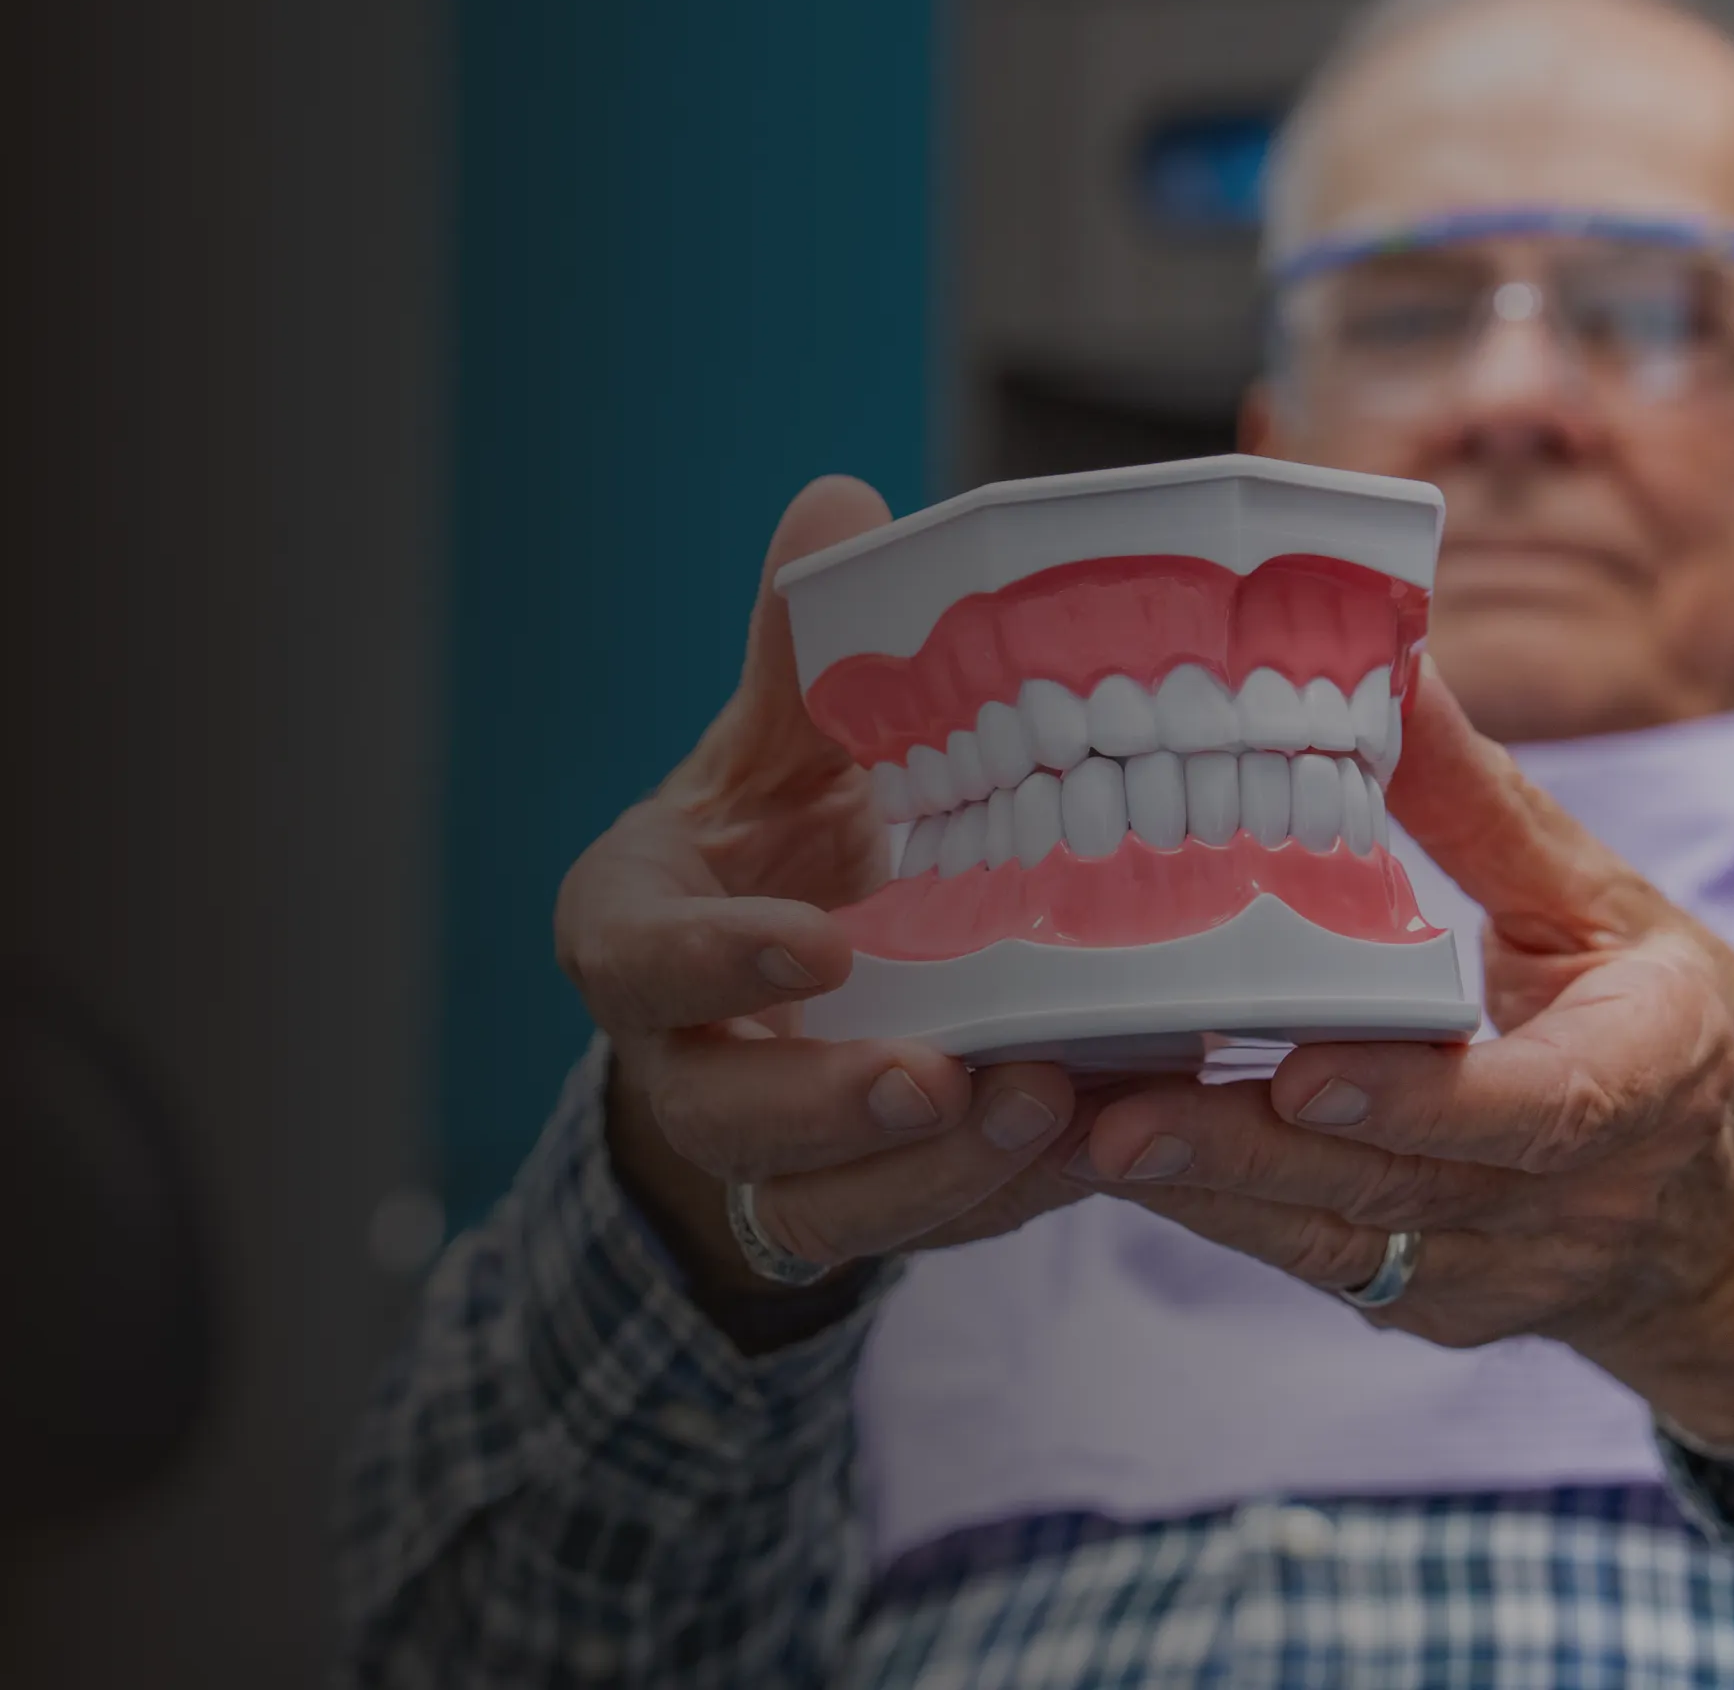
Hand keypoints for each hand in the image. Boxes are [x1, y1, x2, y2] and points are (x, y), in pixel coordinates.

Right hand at [564, 478, 1086, 1327]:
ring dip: (944, 1170)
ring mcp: (771, 1149)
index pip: (641, 962)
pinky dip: (1007, 1196)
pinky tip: (1099, 1140)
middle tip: (947, 1075)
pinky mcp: (859, 1202)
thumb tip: (841, 507)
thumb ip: (803, 652)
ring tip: (1056, 1106)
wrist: (793, 968)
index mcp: (634, 933)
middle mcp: (683, 1057)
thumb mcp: (779, 746)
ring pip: (832, 1202)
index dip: (719, 960)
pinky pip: (925, 1227)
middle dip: (838, 1109)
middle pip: (735, 1114)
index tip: (819, 942)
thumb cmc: (778, 836)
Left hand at [1066, 659, 1733, 1442]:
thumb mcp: (1608, 904)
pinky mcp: (1437, 1305)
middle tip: (1111, 1117)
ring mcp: (1506, 1269)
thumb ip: (1489, 808)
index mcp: (1650, 1077)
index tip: (1304, 1074)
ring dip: (1201, 1191)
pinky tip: (1108, 1163)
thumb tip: (1393, 665)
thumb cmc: (1663, 1024)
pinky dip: (1214, 1216)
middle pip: (1400, 1182)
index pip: (1539, 1106)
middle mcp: (1579, 1195)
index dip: (1419, 1098)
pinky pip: (1317, 1262)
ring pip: (1338, 1238)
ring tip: (1068, 1135)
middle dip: (1245, 1153)